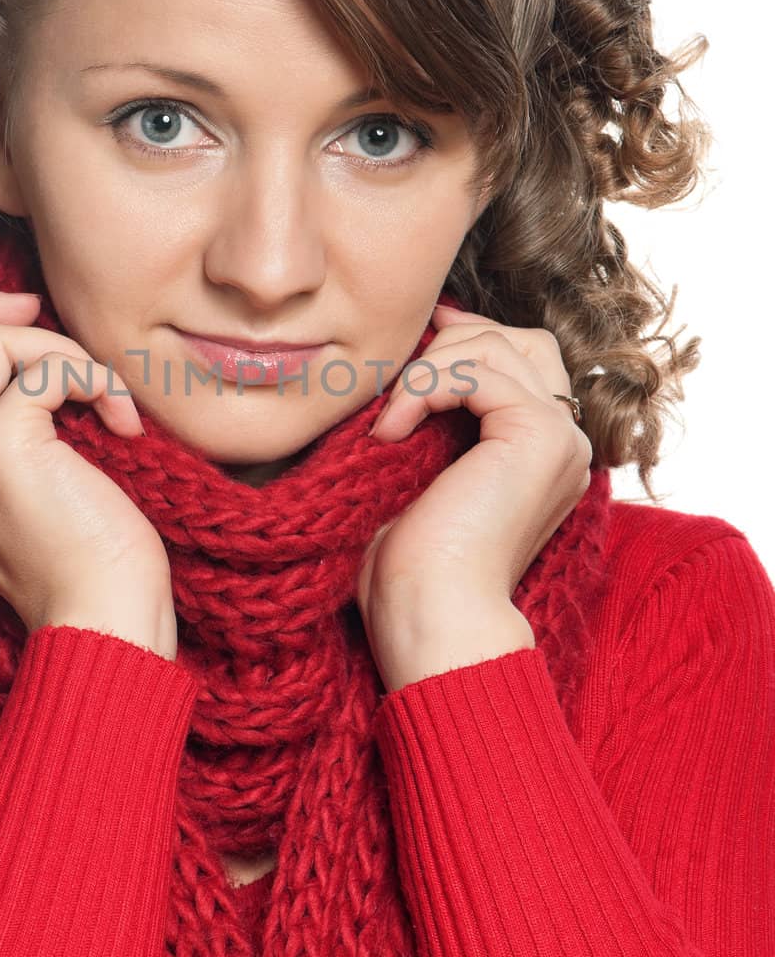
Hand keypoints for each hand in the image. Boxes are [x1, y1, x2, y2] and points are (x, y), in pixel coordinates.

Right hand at [0, 267, 177, 657]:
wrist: (104, 622)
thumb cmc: (87, 567)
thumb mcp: (26, 496)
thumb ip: (5, 438)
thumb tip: (23, 357)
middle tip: (30, 305)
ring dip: (58, 350)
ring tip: (102, 396)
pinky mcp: (0, 446)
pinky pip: (45, 369)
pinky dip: (92, 378)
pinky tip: (122, 421)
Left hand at [355, 303, 592, 689]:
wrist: (432, 618)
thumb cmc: (414, 566)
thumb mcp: (422, 472)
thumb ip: (435, 416)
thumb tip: (410, 355)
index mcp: (544, 454)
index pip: (522, 360)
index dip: (466, 339)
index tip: (412, 344)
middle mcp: (567, 444)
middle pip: (521, 342)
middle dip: (451, 344)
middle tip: (395, 377)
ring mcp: (562, 438)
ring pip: (497, 347)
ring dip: (428, 368)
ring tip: (388, 420)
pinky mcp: (541, 437)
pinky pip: (478, 372)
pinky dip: (424, 387)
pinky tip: (392, 431)